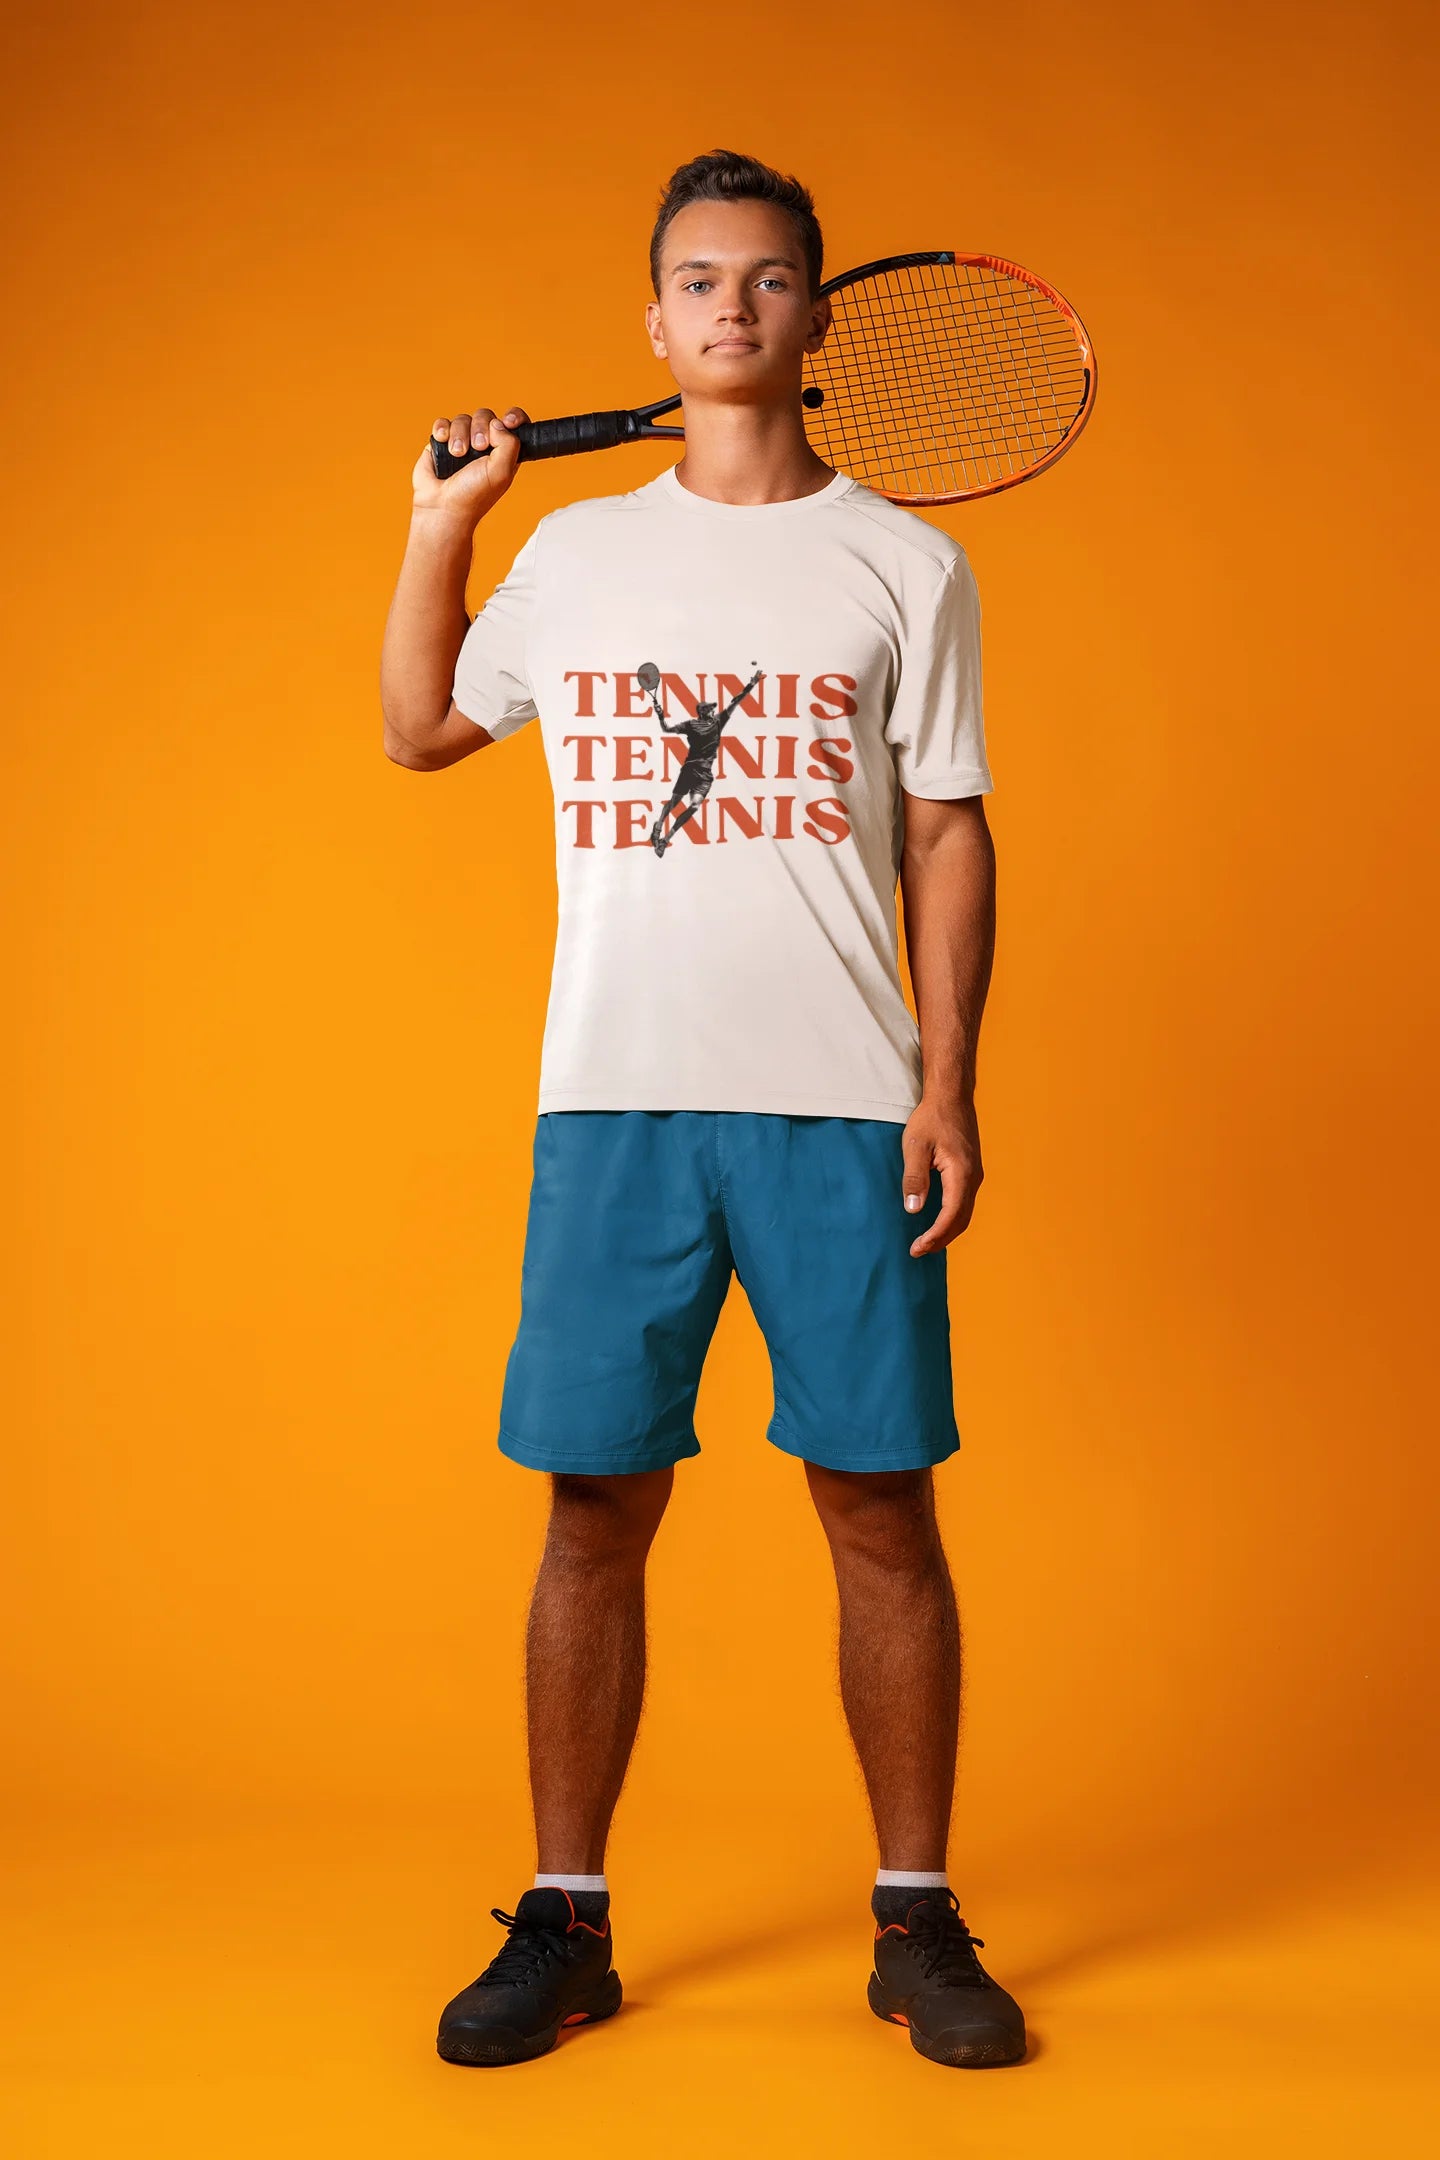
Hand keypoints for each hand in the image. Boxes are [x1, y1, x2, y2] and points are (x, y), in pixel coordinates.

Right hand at [410, 405, 529, 520]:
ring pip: (463, 419)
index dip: (514, 417)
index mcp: (504, 452)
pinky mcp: (443, 442)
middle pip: (486, 416)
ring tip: (457, 454)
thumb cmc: (473, 496)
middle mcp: (485, 445)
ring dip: (459, 435)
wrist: (442, 506)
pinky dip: (442, 430)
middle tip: (477, 448)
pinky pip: (444, 423)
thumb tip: (498, 423)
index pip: (516, 424)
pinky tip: (443, 443)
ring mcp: (463, 442)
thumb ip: (509, 444)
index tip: (508, 422)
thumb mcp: (501, 472)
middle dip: (481, 428)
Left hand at [900, 1092, 982, 1255]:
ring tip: (926, 1242)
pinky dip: (952, 1218)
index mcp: (961, 1173)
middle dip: (941, 1239)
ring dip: (947, 1231)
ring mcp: (974, 1175)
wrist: (952, 1097)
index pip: (950, 1216)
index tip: (917, 1248)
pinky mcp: (970, 1171)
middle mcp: (973, 1178)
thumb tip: (913, 1209)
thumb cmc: (932, 1118)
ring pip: (964, 1213)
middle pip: (961, 1220)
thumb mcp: (916, 1146)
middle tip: (918, 1251)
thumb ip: (914, 1178)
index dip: (934, 1236)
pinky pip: (964, 1202)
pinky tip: (937, 1221)